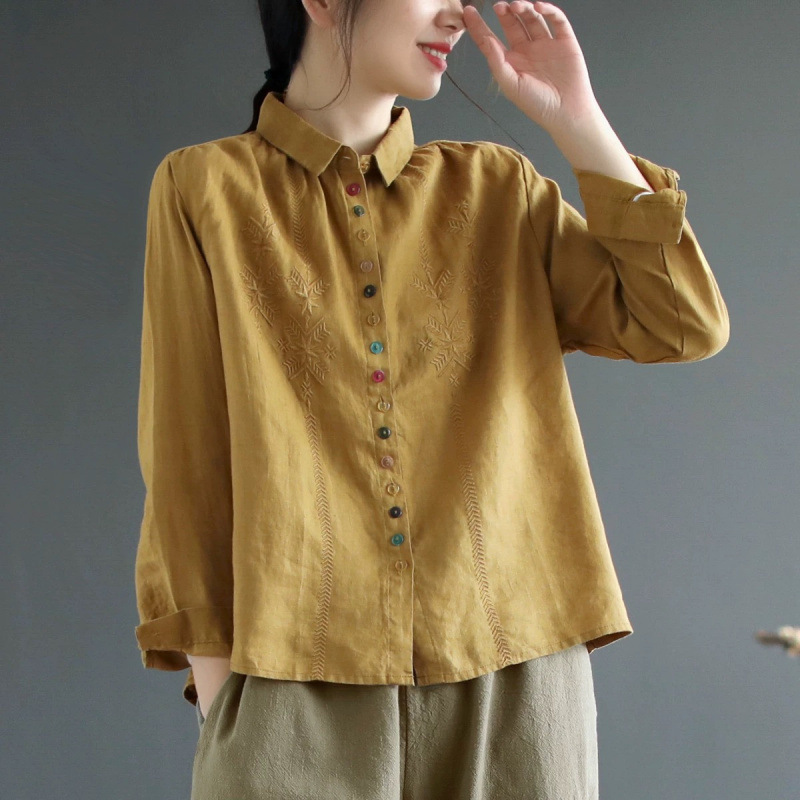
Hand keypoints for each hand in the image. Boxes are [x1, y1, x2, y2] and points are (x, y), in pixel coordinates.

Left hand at [463, 1, 601, 134]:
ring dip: (524, 9)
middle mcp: (527, 51)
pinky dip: (548, 10)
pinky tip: (539, 7)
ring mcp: (545, 44)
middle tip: (499, 6)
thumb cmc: (537, 105)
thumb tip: (486, 40)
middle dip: (505, 13)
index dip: (479, 26)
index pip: (491, 40)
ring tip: (516, 6)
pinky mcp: (564, 41)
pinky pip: (556, 20)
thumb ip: (497, 62)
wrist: (566, 112)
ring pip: (532, 19)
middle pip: (512, 24)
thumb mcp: (510, 85)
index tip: (468, 12)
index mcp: (511, 62)